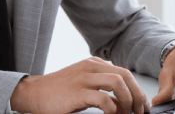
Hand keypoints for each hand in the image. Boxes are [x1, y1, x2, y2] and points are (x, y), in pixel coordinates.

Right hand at [10, 56, 150, 113]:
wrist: (33, 94)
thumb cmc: (57, 92)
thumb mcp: (83, 86)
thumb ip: (102, 90)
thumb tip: (123, 104)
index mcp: (93, 64)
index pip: (124, 72)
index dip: (137, 90)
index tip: (141, 105)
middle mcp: (90, 67)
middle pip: (125, 75)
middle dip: (137, 95)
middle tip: (140, 111)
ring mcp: (83, 78)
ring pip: (118, 82)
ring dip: (128, 100)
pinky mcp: (77, 92)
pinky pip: (103, 98)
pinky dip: (113, 109)